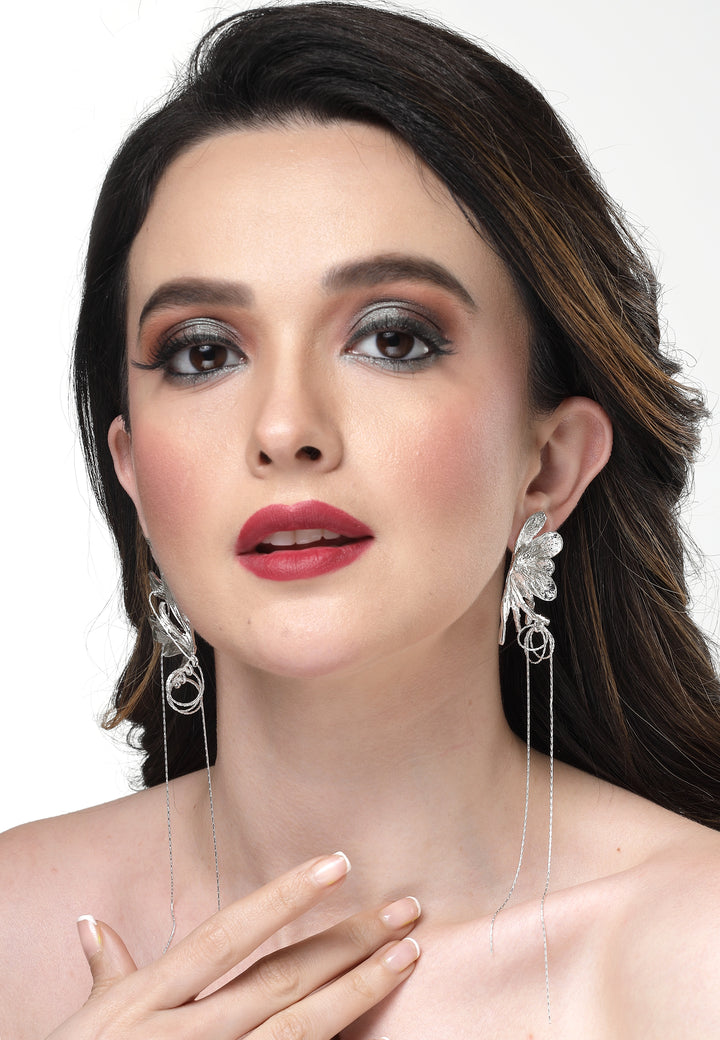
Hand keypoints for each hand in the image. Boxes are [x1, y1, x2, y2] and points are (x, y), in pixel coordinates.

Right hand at [47, 852, 419, 1038]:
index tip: (336, 863)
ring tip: (406, 956)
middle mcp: (183, 1035)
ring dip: (358, 992)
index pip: (229, 936)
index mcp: (148, 1001)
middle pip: (280, 979)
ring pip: (298, 1030)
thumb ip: (106, 971)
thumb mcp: (87, 1025)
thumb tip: (92, 923)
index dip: (284, 897)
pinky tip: (371, 1032)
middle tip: (404, 909)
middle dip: (347, 941)